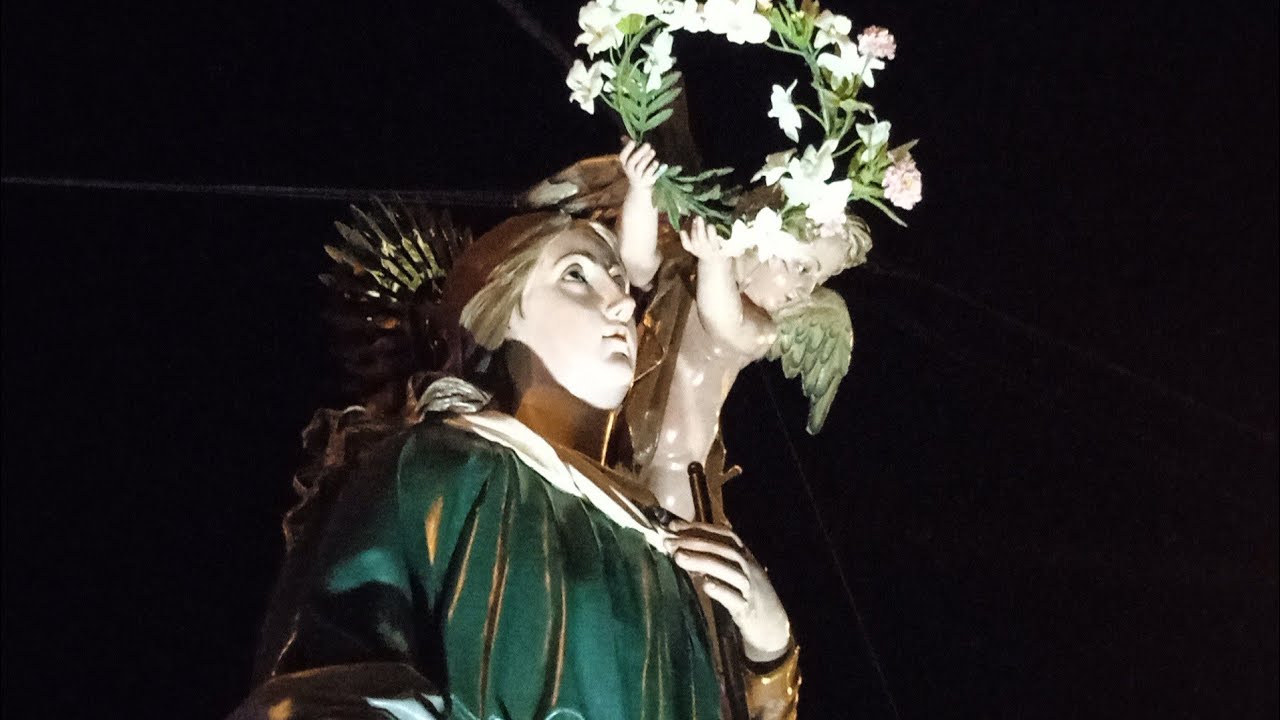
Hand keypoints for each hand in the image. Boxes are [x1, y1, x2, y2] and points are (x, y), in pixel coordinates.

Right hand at [619, 139, 664, 188]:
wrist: (639, 186)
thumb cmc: (635, 167)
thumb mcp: (630, 158)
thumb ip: (628, 147)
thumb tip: (623, 137)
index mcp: (624, 163)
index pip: (622, 156)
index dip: (627, 149)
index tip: (633, 141)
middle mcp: (629, 170)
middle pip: (632, 162)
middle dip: (640, 152)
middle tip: (648, 144)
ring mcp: (637, 176)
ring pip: (640, 168)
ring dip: (647, 158)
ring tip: (653, 151)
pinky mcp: (646, 180)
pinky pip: (648, 174)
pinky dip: (652, 168)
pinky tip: (656, 162)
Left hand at [666, 519, 791, 662]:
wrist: (773, 626)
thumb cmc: (747, 595)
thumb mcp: (735, 572)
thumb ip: (714, 558)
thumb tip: (683, 545)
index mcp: (745, 555)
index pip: (724, 534)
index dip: (700, 528)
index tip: (674, 526)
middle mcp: (748, 567)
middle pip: (724, 549)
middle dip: (695, 542)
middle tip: (669, 541)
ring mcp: (749, 588)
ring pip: (727, 570)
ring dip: (702, 561)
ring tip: (678, 556)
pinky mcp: (747, 609)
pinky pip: (734, 598)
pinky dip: (720, 590)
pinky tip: (704, 585)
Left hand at [679, 216, 727, 261]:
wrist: (714, 261)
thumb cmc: (722, 248)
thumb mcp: (728, 244)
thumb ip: (729, 235)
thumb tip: (731, 220)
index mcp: (717, 248)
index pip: (714, 239)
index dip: (711, 231)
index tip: (711, 224)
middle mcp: (707, 250)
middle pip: (702, 239)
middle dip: (700, 227)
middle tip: (699, 217)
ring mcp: (698, 250)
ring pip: (694, 240)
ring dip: (694, 229)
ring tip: (695, 219)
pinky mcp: (692, 250)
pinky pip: (686, 245)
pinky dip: (684, 238)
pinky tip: (682, 230)